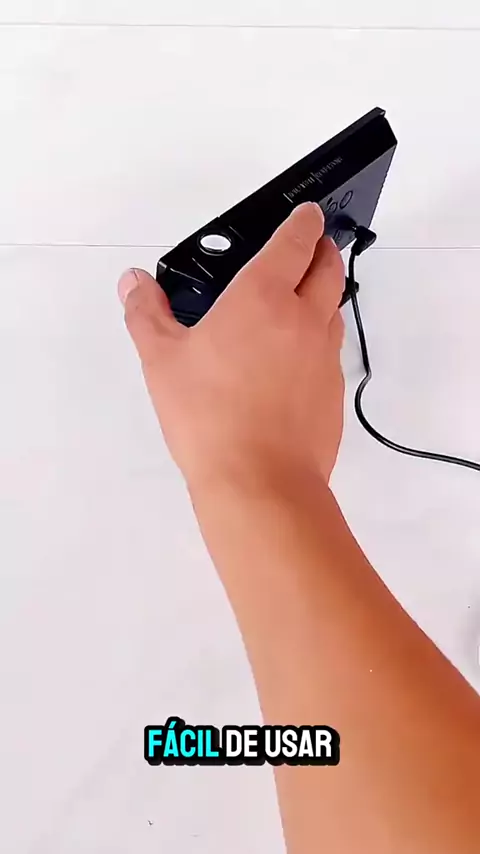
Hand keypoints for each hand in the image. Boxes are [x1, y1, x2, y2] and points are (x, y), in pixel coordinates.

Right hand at [118, 203, 344, 488]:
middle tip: (312, 246)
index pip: (293, 243)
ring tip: (301, 299)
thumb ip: (146, 314)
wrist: (260, 480)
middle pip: (328, 269)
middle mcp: (303, 319)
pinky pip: (331, 352)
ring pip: (334, 310)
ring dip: (323, 294)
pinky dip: (319, 340)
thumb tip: (134, 283)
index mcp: (262, 298)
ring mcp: (324, 357)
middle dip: (323, 250)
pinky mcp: (333, 391)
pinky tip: (295, 359)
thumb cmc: (210, 417)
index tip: (307, 213)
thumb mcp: (161, 361)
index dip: (303, 222)